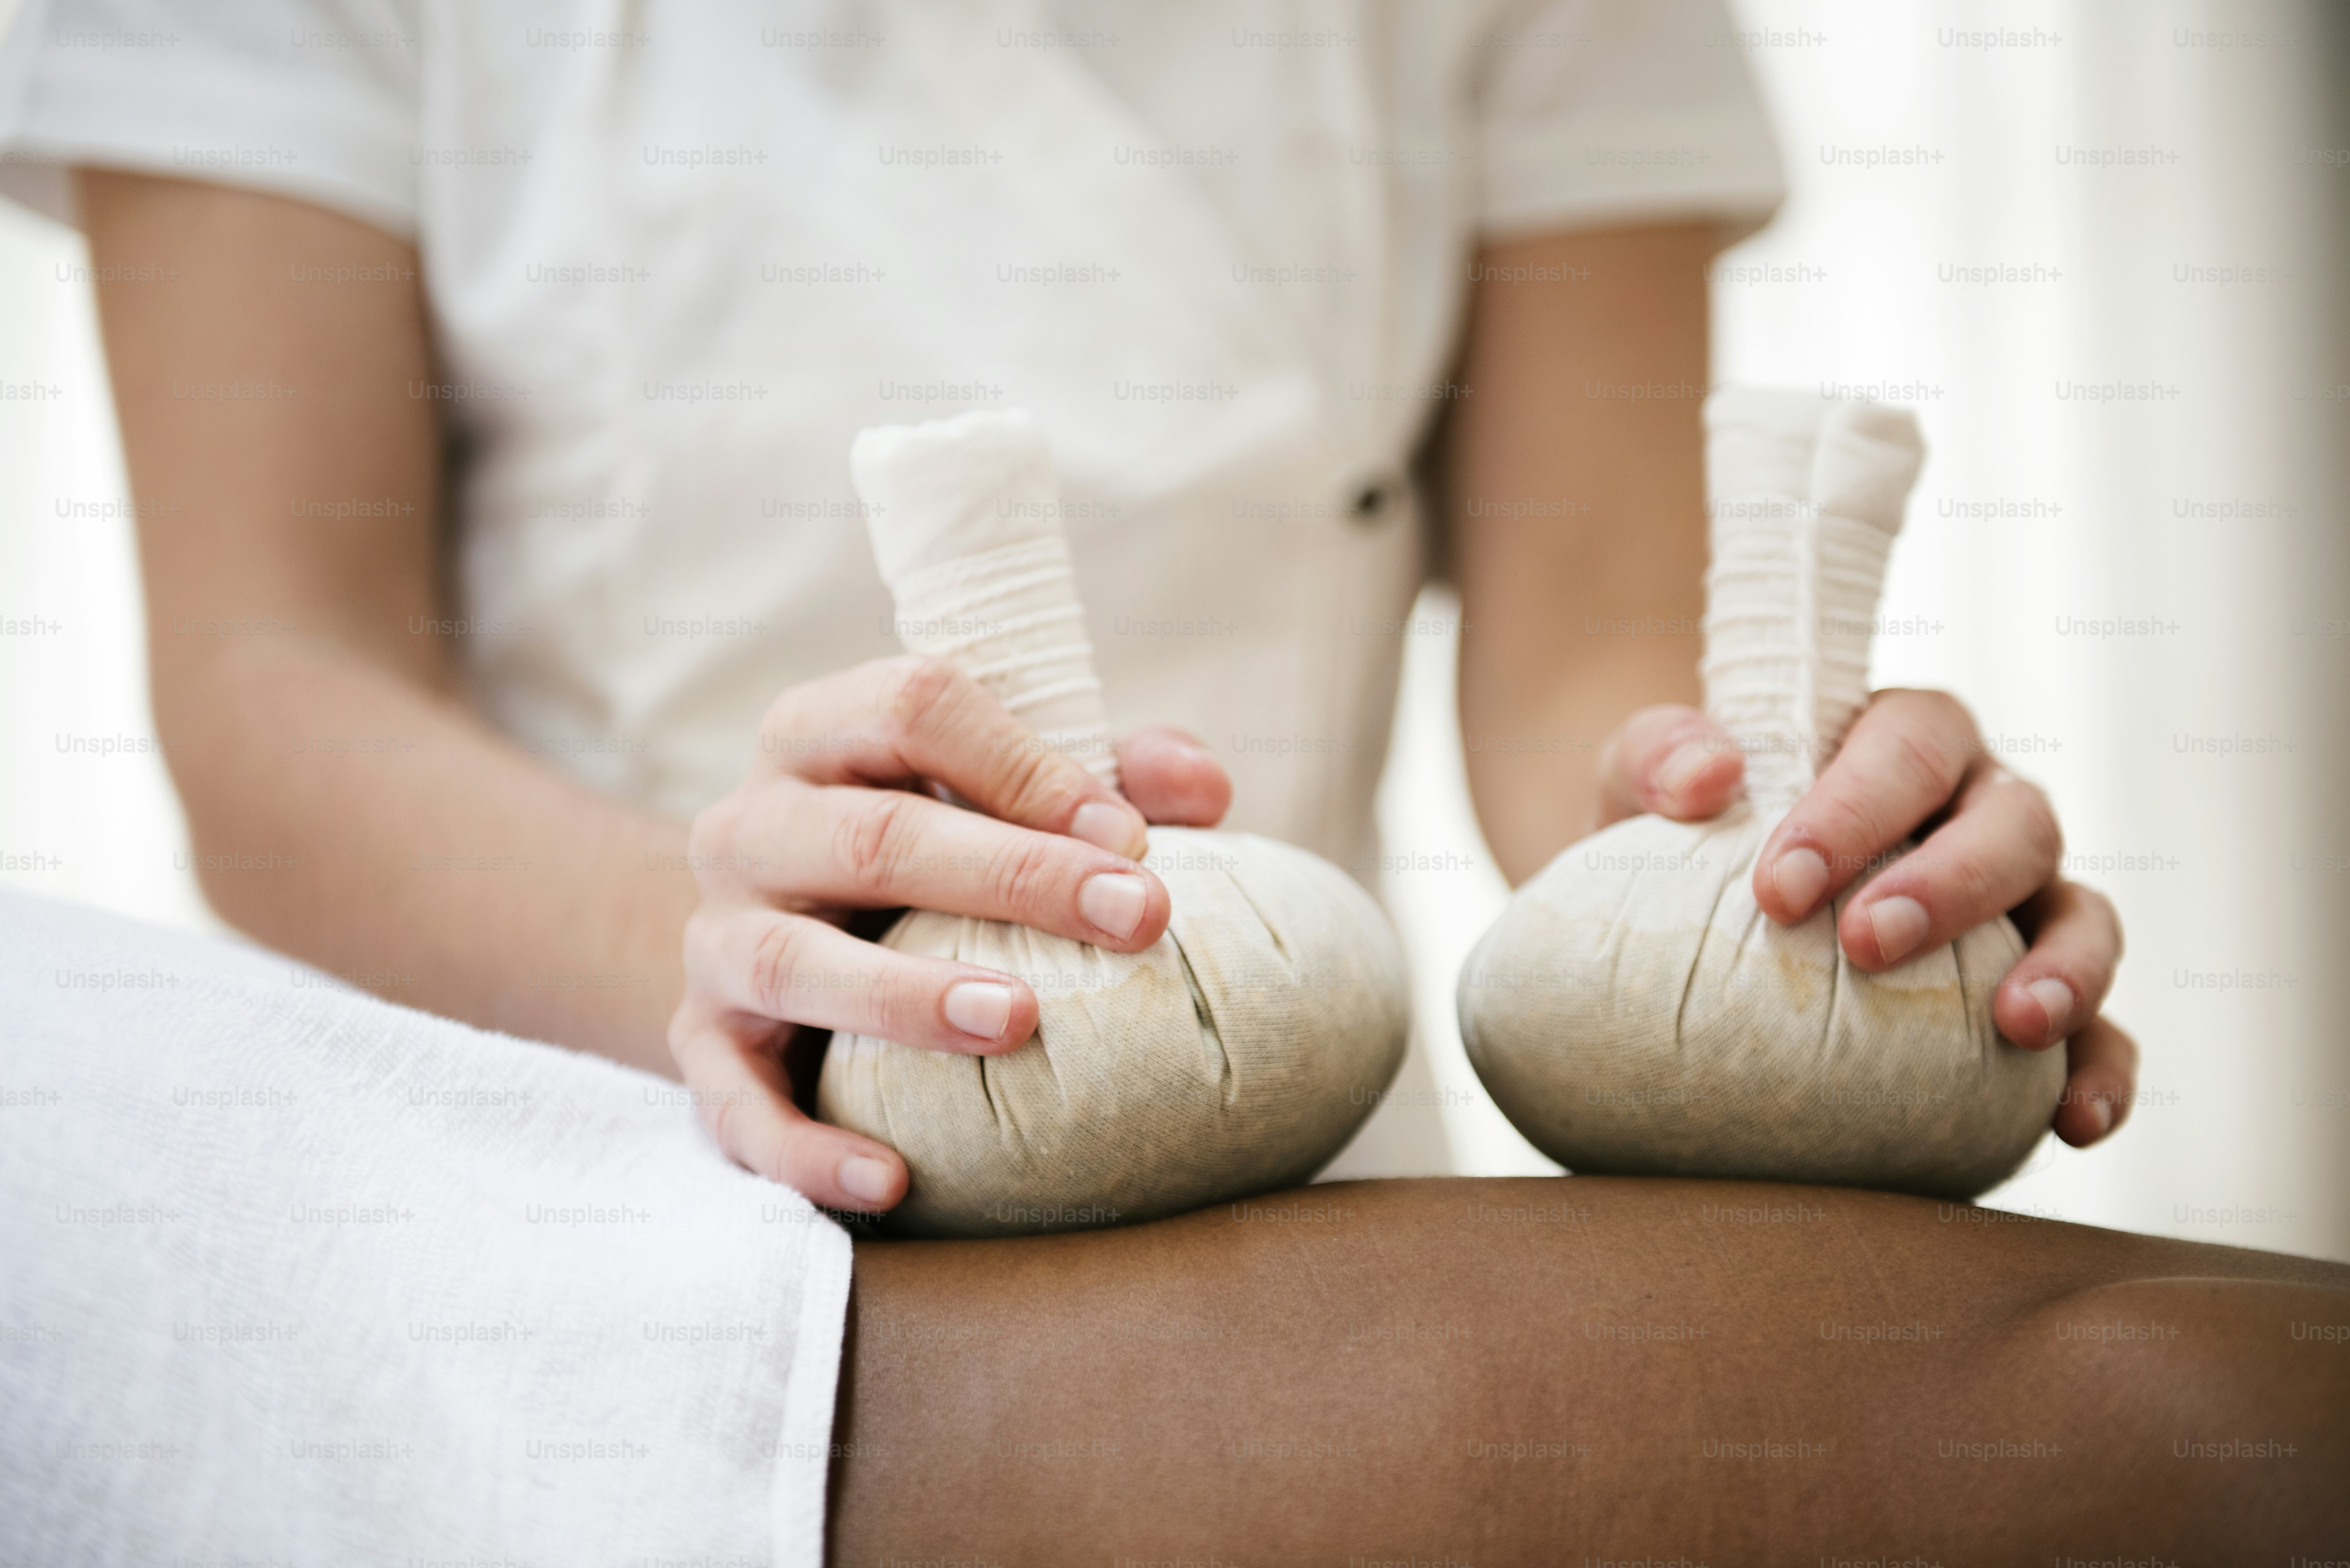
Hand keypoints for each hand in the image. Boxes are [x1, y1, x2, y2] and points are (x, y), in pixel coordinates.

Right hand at [667, 655, 1232, 1211]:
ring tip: (1017, 1022)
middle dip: (1011, 876)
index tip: (1133, 836)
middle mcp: (749, 825)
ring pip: (789, 960)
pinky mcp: (701, 1044)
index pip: (913, 707)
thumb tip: (1206, 788)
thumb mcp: (1007, 793)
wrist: (777, 924)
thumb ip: (1109, 778)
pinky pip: (735, 1104)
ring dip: (906, 996)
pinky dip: (805, 1147)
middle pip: (871, 835)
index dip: (1026, 765)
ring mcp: (714, 937)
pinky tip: (892, 1182)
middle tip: (1134, 923)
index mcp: (823, 734)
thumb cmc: (929, 844)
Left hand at [1595, 692, 2133, 1148]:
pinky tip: (2073, 1124)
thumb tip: (1706, 777)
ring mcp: (2027, 905)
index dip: (1856, 808)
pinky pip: (2104, 1031)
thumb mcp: (1641, 785)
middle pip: (2014, 820)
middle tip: (1868, 944)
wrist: (1678, 929)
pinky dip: (2102, 1071)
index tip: (1781, 888)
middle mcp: (1981, 809)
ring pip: (2085, 916)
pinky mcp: (2041, 996)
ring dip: (2066, 969)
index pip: (1906, 746)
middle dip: (1953, 880)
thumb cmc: (1674, 841)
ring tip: (2016, 1026)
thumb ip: (1659, 758)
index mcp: (1902, 743)